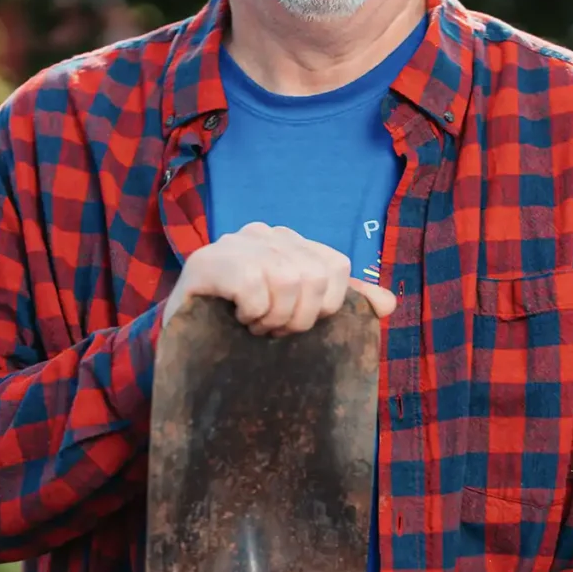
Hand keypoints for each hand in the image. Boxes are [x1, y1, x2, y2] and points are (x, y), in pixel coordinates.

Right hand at [166, 222, 396, 336]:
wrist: (184, 337)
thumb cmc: (244, 324)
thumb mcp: (297, 314)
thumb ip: (341, 304)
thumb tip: (388, 304)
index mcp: (289, 242)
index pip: (336, 266)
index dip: (327, 306)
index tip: (298, 323)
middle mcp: (263, 234)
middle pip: (314, 277)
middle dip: (298, 319)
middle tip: (272, 330)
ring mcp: (233, 243)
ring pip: (287, 282)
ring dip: (273, 319)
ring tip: (254, 326)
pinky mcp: (207, 261)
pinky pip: (254, 287)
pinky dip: (252, 313)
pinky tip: (236, 318)